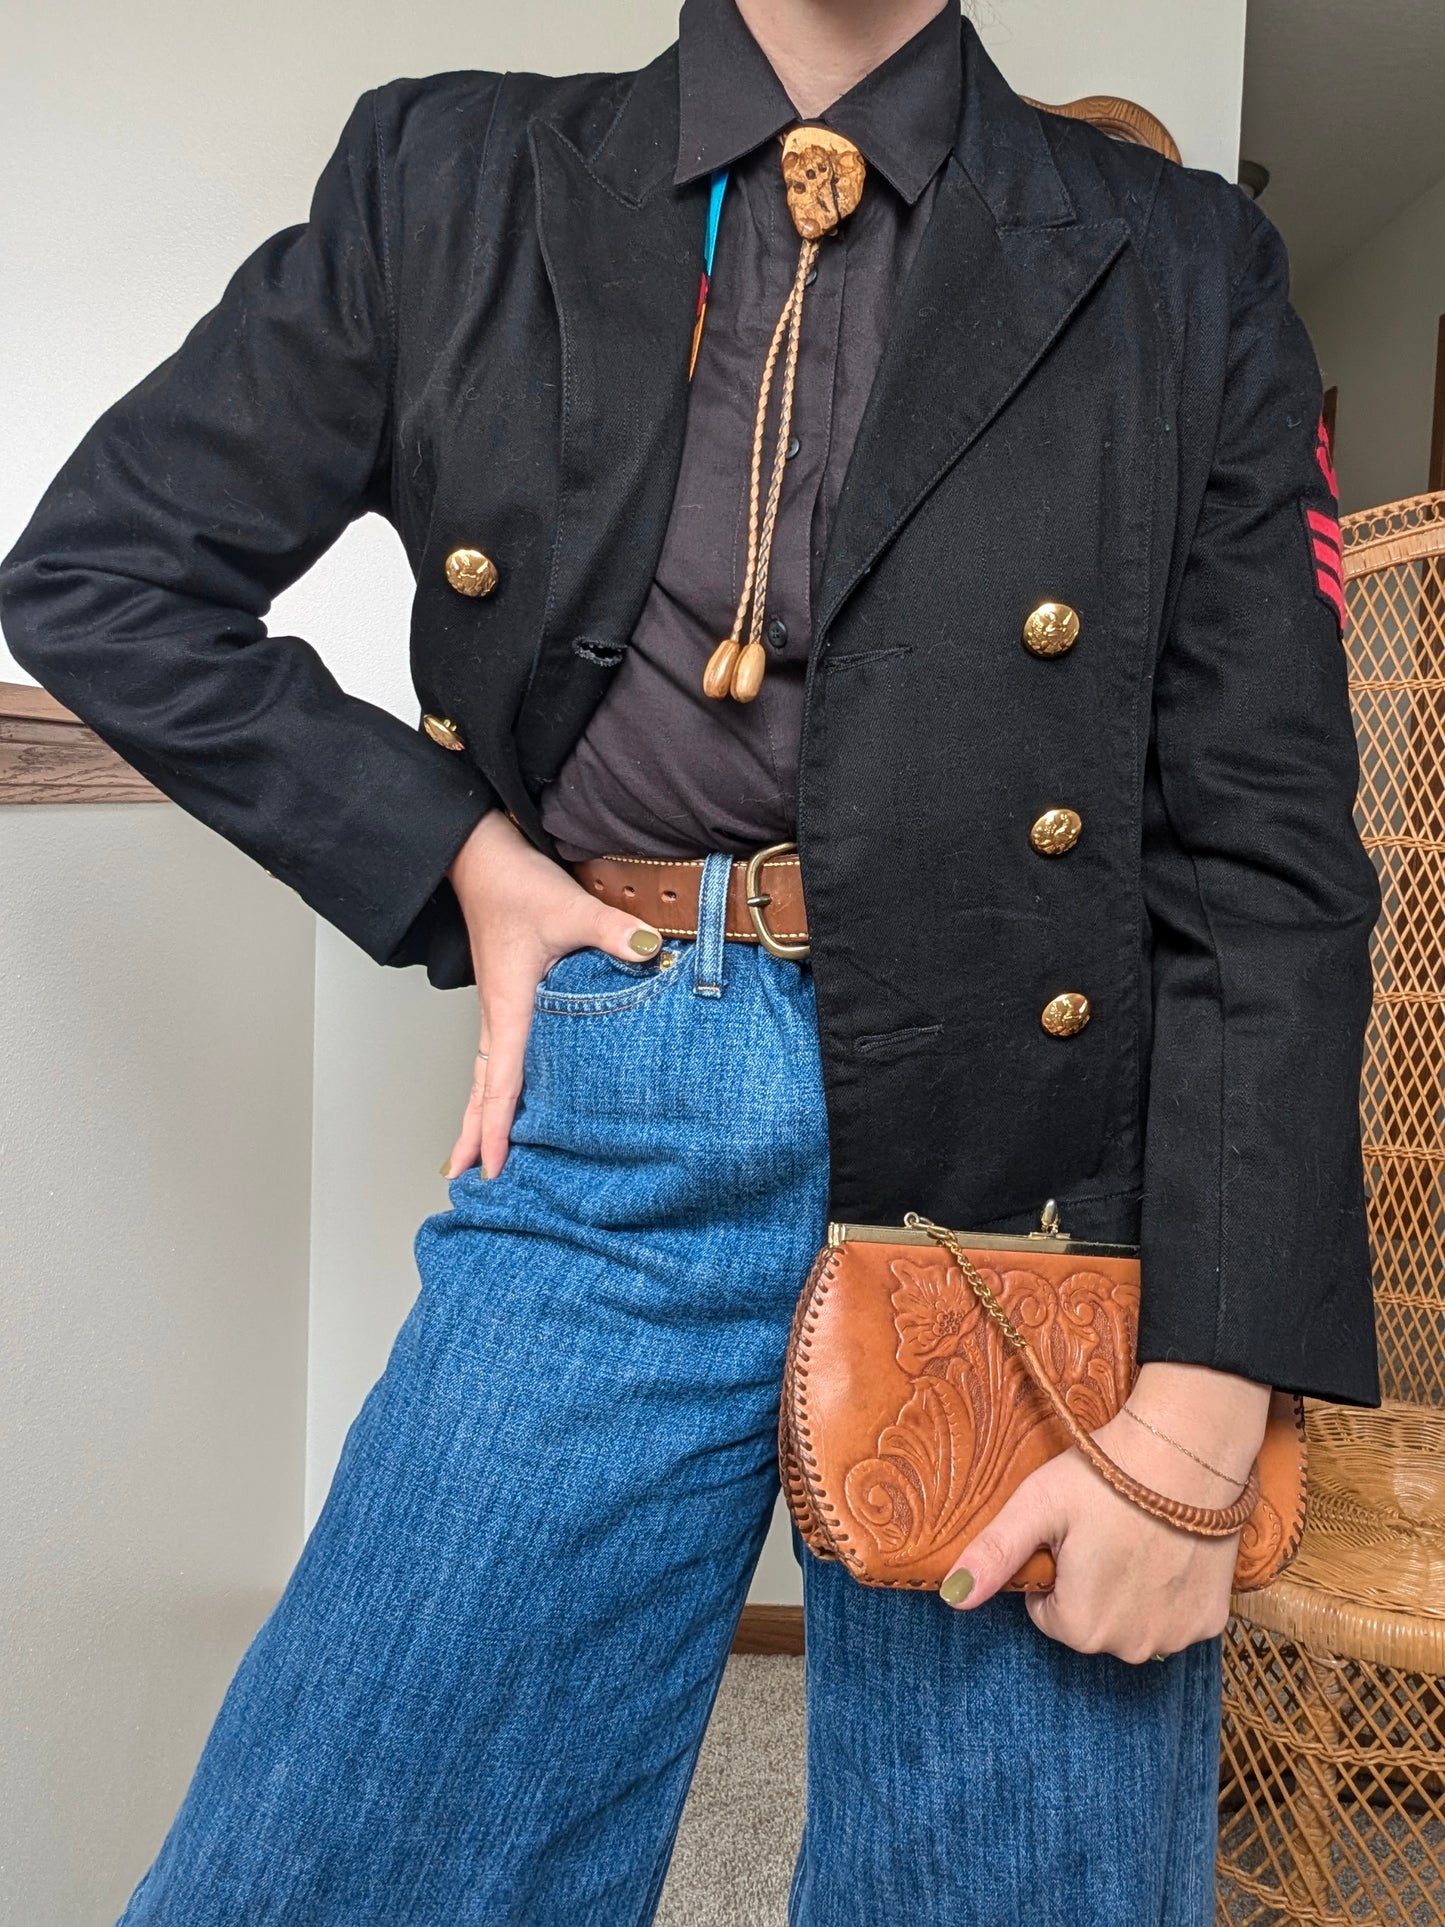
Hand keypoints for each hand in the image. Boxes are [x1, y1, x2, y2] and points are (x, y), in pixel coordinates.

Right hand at [442, 811, 662, 1180]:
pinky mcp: (506, 996)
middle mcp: (497, 1015)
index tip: (491, 1169)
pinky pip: (496, 1056)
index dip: (497, 1128)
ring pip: (485, 1076)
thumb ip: (612, 932)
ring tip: (472, 1158)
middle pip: (482, 1090)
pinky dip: (492, 1088)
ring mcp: (498, 1008)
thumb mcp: (566, 907)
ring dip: (478, 1116)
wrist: (481, 854)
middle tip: (466, 1184)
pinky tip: (503, 1101)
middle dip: (473, 1137)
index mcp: (508, 1007)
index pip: (502, 1081)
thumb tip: (650, 951)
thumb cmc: (513, 882)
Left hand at [941, 1363, 1270, 1662]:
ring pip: (1133, 1624)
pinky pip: (1175, 1617)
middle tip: (1104, 1532)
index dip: (1055, 1573)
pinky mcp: (1211, 1621)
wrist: (1188, 1452)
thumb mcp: (1038, 1505)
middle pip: (1091, 1625)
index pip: (1048, 1617)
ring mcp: (1177, 1637)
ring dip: (1130, 1593)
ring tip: (1137, 1538)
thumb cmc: (1106, 1476)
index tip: (1072, 1537)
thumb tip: (951, 1597)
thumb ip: (994, 1554)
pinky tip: (1169, 1551)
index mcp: (1082, 1627)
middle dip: (1090, 1586)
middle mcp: (1132, 1648)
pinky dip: (1169, 1592)